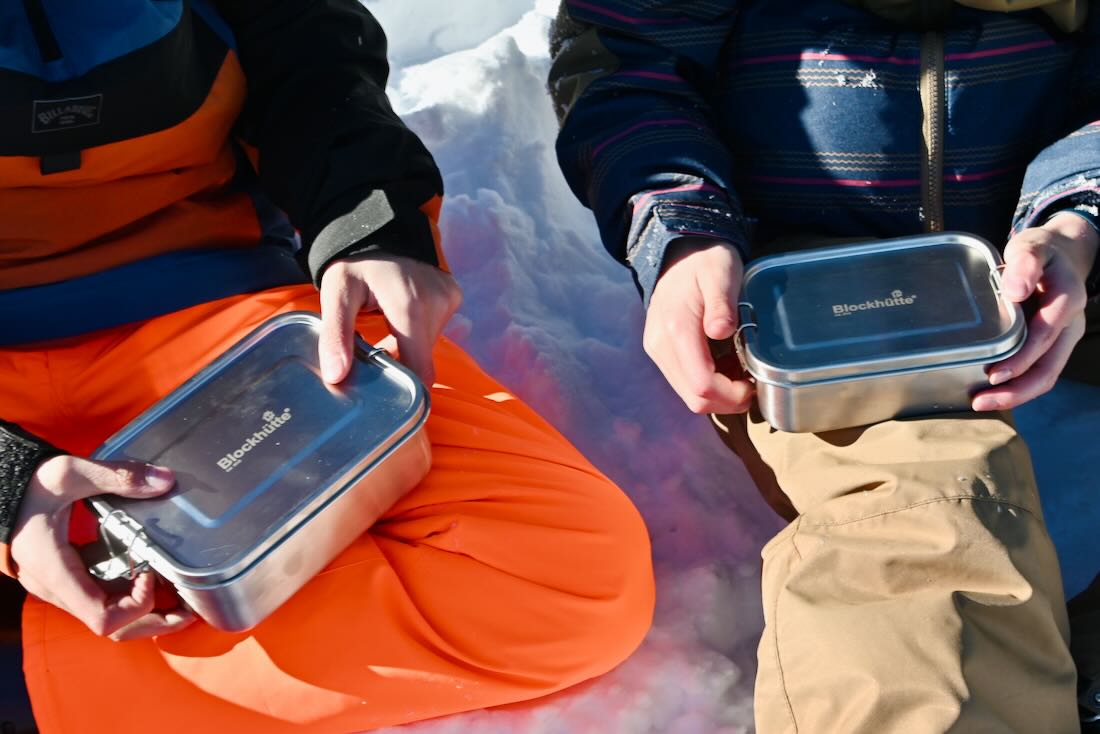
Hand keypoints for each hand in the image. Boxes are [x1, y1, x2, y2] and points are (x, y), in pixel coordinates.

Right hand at [11, 456, 194, 639]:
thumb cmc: (26, 484)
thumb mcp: (70, 473)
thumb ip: (117, 476)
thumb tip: (165, 481)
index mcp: (56, 572)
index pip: (102, 619)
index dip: (137, 605)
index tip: (152, 571)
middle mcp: (56, 589)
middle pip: (111, 629)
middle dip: (153, 621)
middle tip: (189, 607)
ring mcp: (60, 587)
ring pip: (106, 617)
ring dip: (144, 611)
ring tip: (178, 595)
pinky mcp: (66, 578)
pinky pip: (100, 599)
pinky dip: (127, 594)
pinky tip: (149, 572)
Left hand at [318, 253, 461, 385]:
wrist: (381, 222)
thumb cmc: (355, 259)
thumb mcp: (336, 293)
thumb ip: (336, 336)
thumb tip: (336, 377)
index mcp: (411, 309)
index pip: (420, 372)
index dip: (404, 388)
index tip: (382, 388)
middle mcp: (439, 305)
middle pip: (423, 360)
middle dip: (400, 363)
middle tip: (372, 350)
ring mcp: (450, 298)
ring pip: (430, 345)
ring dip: (408, 345)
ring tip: (384, 327)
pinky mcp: (453, 294)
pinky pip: (437, 327)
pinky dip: (418, 329)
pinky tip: (400, 313)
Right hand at [644, 239, 754, 413]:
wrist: (679, 253)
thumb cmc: (706, 261)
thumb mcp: (721, 274)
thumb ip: (721, 304)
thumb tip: (721, 332)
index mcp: (676, 329)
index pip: (702, 384)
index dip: (730, 395)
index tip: (753, 385)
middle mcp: (660, 346)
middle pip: (693, 398)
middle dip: (726, 402)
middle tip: (751, 386)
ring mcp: (656, 351)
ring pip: (687, 395)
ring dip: (718, 395)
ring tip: (740, 375)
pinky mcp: (659, 352)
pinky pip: (683, 382)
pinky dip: (707, 385)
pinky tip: (725, 368)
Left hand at [973, 212, 1098, 410]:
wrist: (1060, 253)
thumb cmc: (1041, 251)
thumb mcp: (1032, 246)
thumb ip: (1025, 263)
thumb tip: (1016, 292)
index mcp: (1067, 299)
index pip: (1044, 337)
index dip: (1020, 359)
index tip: (991, 374)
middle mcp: (1070, 324)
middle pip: (1049, 367)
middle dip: (1016, 390)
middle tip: (980, 402)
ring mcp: (1064, 336)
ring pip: (1046, 374)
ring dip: (1016, 394)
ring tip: (982, 403)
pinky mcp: (1053, 343)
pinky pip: (1040, 369)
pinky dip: (1018, 384)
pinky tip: (992, 391)